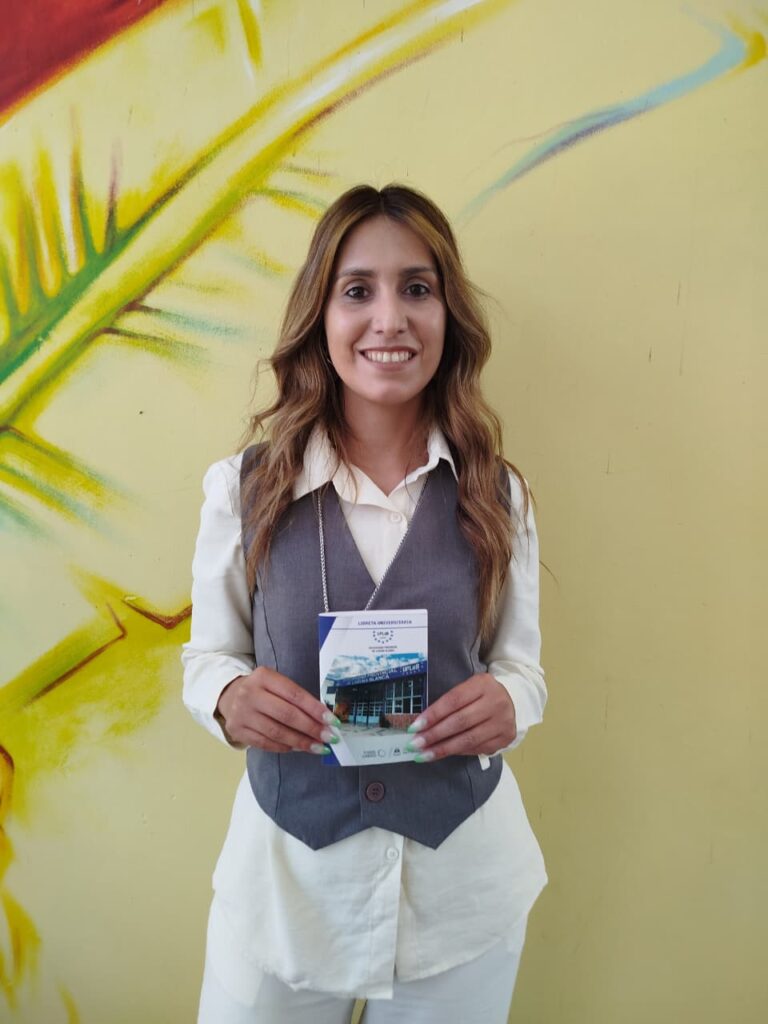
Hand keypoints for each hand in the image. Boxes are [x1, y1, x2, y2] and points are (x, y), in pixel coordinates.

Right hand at [216, 667, 339, 753]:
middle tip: (329, 738)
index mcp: (263, 676)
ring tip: (318, 747)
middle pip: (286, 714)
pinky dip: (285, 747)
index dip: (315, 709)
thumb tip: (323, 719)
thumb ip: (297, 698)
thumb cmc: (263, 690)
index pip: (294, 694)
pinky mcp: (237, 730)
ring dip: (301, 742)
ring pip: (277, 732)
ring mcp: (241, 713)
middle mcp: (250, 693)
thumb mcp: (277, 684)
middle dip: (311, 728)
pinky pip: (266, 743)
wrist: (230, 696)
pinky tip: (299, 748)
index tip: (332, 721)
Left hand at [405, 673, 515, 760]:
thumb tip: (421, 725)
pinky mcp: (505, 738)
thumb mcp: (468, 688)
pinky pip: (477, 749)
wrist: (513, 700)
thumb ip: (449, 703)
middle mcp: (495, 702)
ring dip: (443, 749)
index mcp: (482, 684)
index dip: (433, 715)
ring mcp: (502, 722)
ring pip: (468, 740)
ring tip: (424, 755)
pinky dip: (457, 752)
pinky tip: (443, 754)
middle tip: (414, 745)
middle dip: (434, 735)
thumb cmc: (481, 694)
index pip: (453, 700)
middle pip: (460, 722)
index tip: (414, 727)